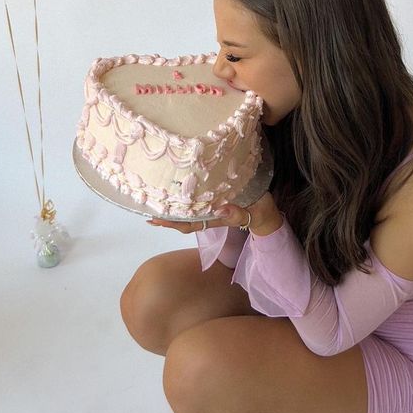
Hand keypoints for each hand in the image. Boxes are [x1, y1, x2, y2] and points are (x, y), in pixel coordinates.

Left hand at [146, 190, 282, 237]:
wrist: (266, 212)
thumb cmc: (259, 212)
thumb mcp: (250, 212)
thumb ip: (236, 213)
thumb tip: (219, 209)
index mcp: (214, 218)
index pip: (188, 223)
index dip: (170, 222)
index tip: (155, 219)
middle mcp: (209, 213)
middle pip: (182, 218)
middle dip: (165, 215)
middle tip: (145, 207)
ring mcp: (212, 207)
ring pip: (187, 209)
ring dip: (171, 206)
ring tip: (155, 197)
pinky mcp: (216, 198)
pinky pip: (196, 199)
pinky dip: (184, 196)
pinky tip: (176, 188)